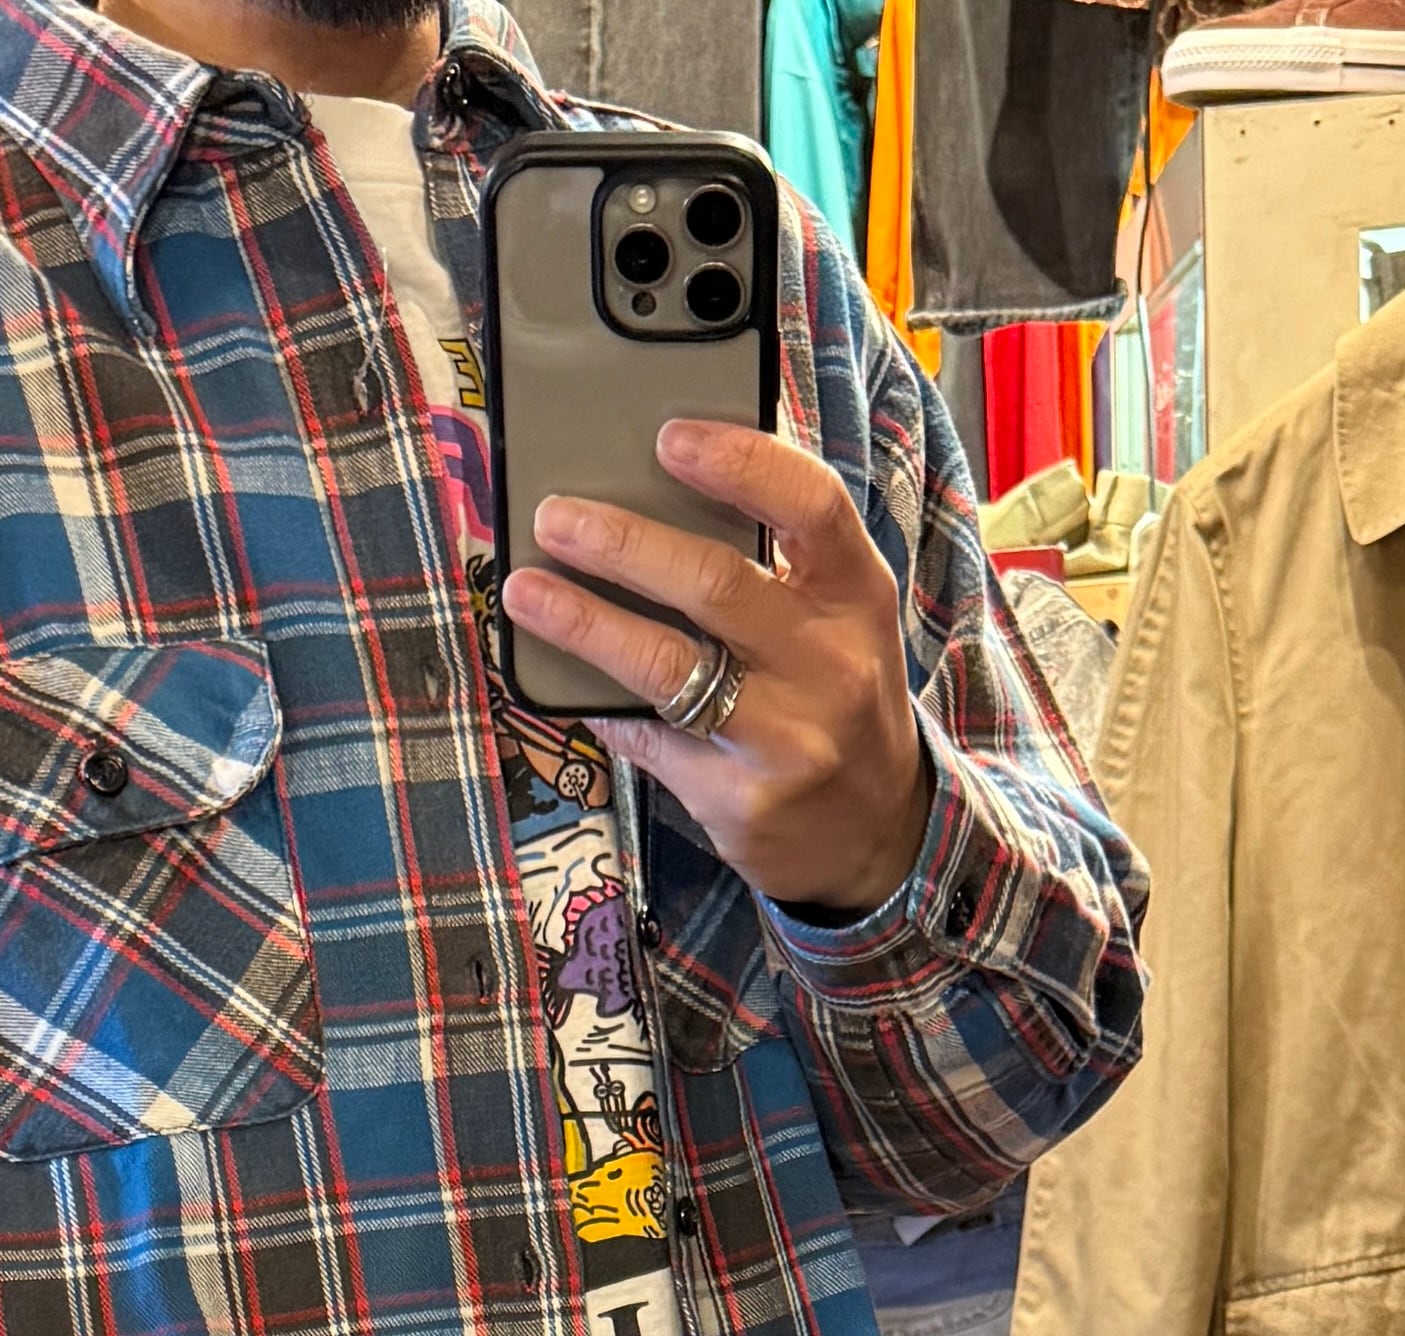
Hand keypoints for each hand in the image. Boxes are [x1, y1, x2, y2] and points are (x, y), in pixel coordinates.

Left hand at [499, 417, 935, 920]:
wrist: (878, 830)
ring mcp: (785, 737)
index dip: (737, 462)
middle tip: (556, 517)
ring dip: (584, 622)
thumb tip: (654, 492)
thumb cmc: (838, 694)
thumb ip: (778, 558)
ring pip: (667, 666)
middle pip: (716, 583)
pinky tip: (558, 678)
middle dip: (622, 544)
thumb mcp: (840, 616)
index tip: (668, 437)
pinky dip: (597, 703)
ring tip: (526, 591)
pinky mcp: (740, 798)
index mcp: (856, 594)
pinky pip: (647, 737)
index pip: (808, 505)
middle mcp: (829, 662)